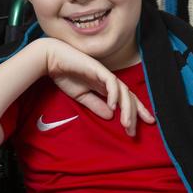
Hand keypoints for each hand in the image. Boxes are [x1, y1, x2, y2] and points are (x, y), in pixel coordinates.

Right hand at [39, 38, 154, 135]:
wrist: (52, 59)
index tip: (140, 127)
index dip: (136, 112)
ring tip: (126, 124)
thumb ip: (96, 105)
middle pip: (129, 97)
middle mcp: (109, 80)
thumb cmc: (66, 75)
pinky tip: (113, 107)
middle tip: (133, 133)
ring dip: (127, 108)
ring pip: (123, 91)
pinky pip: (111, 82)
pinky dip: (114, 94)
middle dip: (135, 114)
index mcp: (106, 87)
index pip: (126, 99)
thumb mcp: (82, 96)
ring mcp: (105, 74)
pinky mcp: (98, 68)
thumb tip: (111, 116)